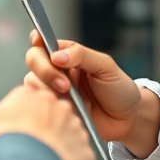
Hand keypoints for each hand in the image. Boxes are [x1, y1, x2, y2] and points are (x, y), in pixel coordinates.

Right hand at [0, 85, 94, 159]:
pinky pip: (79, 155)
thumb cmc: (4, 144)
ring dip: (57, 145)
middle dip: (42, 130)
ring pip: (67, 134)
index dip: (23, 118)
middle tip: (29, 148)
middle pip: (50, 115)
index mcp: (31, 95)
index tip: (18, 132)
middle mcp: (56, 104)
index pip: (30, 101)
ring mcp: (74, 125)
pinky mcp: (85, 148)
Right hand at [24, 32, 159, 155]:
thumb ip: (82, 55)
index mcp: (69, 56)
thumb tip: (57, 55)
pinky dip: (49, 106)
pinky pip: (39, 106)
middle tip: (65, 84)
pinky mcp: (54, 110)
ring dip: (47, 89)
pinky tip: (66, 110)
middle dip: (45, 70)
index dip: (37, 39)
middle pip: (34, 61)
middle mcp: (58, 71)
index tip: (37, 40)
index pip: (46, 43)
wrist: (126, 119)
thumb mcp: (106, 66)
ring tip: (69, 99)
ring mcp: (54, 91)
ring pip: (33, 83)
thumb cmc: (119, 89)